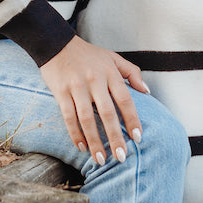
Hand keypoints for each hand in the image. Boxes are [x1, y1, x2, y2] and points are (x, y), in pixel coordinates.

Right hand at [40, 35, 147, 164]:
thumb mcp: (112, 57)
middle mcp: (95, 80)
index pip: (125, 100)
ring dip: (95, 141)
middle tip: (121, 157)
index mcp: (110, 73)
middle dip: (115, 137)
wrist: (56, 43)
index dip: (132, 120)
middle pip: (107, 113)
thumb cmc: (88, 54)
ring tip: (101, 159)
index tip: (138, 138)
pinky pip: (69, 116)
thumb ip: (131, 72)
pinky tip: (82, 147)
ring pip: (87, 119)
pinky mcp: (61, 92)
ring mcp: (77, 87)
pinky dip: (75, 133)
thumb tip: (147, 91)